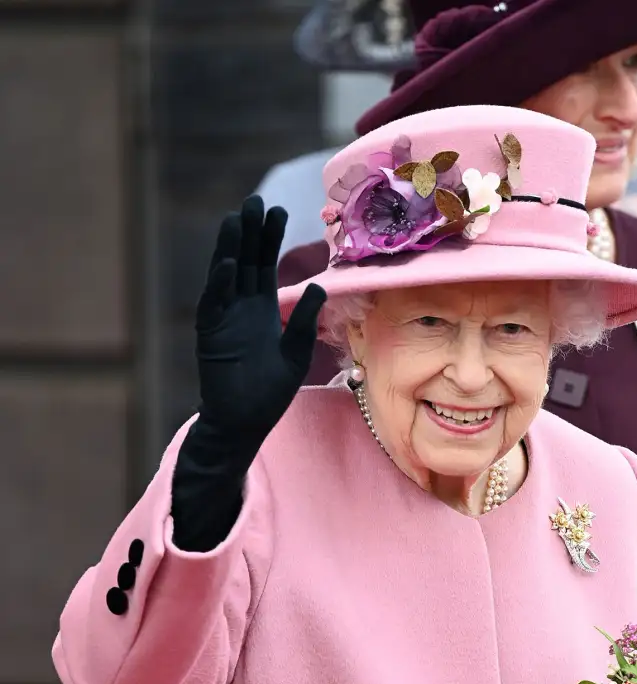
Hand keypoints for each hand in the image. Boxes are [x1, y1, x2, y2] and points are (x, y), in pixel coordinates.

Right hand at [194, 195, 326, 445]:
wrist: (244, 422)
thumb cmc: (268, 392)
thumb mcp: (296, 353)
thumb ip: (305, 320)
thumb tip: (319, 285)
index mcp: (262, 309)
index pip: (265, 265)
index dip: (270, 239)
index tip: (278, 212)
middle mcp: (241, 307)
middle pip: (246, 261)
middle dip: (250, 232)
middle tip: (256, 200)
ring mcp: (223, 318)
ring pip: (226, 275)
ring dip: (231, 248)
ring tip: (236, 219)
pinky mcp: (210, 334)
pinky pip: (214, 303)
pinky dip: (220, 284)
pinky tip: (229, 263)